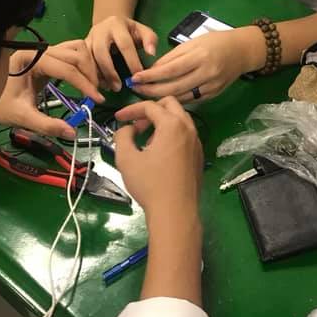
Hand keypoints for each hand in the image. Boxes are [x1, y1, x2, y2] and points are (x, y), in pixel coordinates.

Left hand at [0, 40, 103, 139]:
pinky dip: (84, 64)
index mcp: (30, 59)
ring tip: (96, 87)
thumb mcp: (22, 117)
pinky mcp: (47, 57)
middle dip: (90, 74)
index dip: (84, 84)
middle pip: (75, 54)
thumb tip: (72, 134)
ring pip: (77, 50)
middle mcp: (38, 50)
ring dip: (89, 66)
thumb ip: (46, 125)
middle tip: (98, 95)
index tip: (98, 100)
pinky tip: (89, 80)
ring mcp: (43, 51)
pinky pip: (71, 54)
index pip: (66, 67)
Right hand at [87, 16, 157, 89]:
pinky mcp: (81, 47)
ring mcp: (89, 38)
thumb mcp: (143, 30)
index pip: (124, 44)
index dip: (131, 61)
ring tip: (108, 88)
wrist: (110, 23)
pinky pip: (82, 63)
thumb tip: (151, 53)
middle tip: (118, 88)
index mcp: (116, 24)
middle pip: (101, 52)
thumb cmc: (130, 31)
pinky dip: (90, 75)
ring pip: (88, 59)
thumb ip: (150, 40)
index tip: (138, 76)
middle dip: (110, 72)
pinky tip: (99, 85)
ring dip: (97, 76)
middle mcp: (100, 30)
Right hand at [113, 98, 202, 219]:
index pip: (150, 106)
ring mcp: (197, 141)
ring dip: (161, 121)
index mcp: (172, 125)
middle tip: (136, 125)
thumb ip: (123, 136)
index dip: (131, 110)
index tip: (118, 118)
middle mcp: (189, 128)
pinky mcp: (199, 155)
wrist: (175, 212)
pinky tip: (159, 153)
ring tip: (146, 140)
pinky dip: (171, 134)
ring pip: (180, 119)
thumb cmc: (150, 184)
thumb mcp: (127, 158)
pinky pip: (185, 134)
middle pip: (170, 104)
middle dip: (150, 110)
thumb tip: (128, 129)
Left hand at [130, 26, 264, 102]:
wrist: (243, 51)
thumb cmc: (216, 41)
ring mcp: (211, 86)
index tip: (135, 78)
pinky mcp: (214, 95)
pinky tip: (164, 98)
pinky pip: (191, 100)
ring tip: (145, 95)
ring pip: (181, 97)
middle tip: (136, 89)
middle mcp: (206, 73)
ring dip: (161, 98)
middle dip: (151, 90)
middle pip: (174, 87)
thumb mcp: (193, 42)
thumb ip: (173, 56)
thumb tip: (153, 70)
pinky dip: (176, 100)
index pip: (170, 69)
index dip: (151, 76)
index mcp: (200, 56)